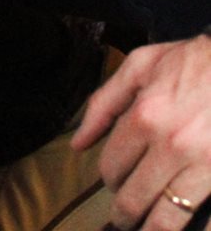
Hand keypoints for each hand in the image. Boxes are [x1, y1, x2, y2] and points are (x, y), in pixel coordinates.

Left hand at [73, 36, 210, 230]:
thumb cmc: (192, 62)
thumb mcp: (141, 65)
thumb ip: (104, 103)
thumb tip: (78, 143)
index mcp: (145, 115)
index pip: (112, 166)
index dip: (109, 179)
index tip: (114, 182)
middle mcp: (170, 144)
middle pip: (134, 197)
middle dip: (124, 213)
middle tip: (124, 218)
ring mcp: (202, 165)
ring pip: (166, 217)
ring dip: (152, 229)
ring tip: (148, 230)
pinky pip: (208, 221)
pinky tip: (189, 230)